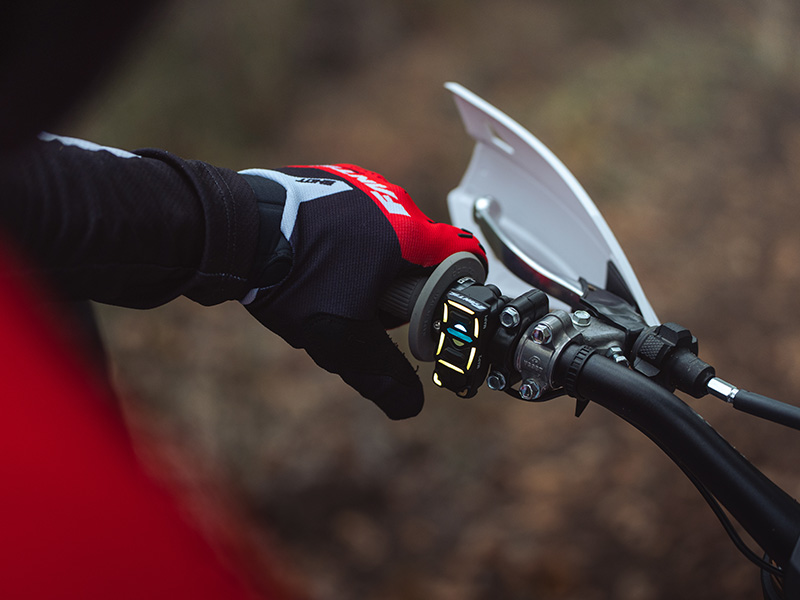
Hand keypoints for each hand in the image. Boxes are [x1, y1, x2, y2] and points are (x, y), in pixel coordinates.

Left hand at [239, 164, 485, 418]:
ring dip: (370, 262)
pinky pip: (354, 215)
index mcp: (409, 234)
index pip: (461, 256)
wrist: (238, 233)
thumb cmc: (295, 279)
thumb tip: (409, 404)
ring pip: (384, 233)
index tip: (428, 311)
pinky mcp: (331, 178)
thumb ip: (383, 374)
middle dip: (400, 285)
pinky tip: (315, 259)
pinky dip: (345, 239)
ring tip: (332, 285)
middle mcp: (392, 200)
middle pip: (418, 252)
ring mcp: (360, 184)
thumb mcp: (344, 339)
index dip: (449, 290)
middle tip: (367, 310)